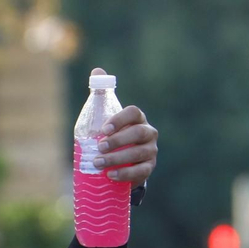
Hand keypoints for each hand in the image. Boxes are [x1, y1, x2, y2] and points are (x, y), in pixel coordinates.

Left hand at [89, 68, 156, 184]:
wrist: (123, 161)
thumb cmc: (114, 135)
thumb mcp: (107, 116)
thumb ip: (102, 95)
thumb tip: (97, 71)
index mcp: (138, 118)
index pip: (133, 113)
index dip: (120, 119)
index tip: (104, 129)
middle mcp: (148, 133)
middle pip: (137, 134)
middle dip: (118, 140)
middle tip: (99, 147)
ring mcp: (151, 151)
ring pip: (138, 154)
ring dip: (118, 159)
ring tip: (99, 163)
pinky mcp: (148, 168)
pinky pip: (141, 171)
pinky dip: (125, 174)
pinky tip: (111, 175)